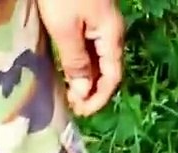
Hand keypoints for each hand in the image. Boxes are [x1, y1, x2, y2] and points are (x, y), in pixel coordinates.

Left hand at [36, 0, 125, 116]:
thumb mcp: (65, 28)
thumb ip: (76, 60)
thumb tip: (84, 91)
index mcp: (111, 37)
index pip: (112, 77)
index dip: (99, 98)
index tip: (81, 112)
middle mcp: (110, 32)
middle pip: (107, 70)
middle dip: (92, 91)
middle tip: (73, 106)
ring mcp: (100, 23)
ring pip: (98, 59)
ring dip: (86, 78)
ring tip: (69, 91)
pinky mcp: (87, 15)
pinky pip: (88, 46)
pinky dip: (80, 62)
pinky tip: (67, 67)